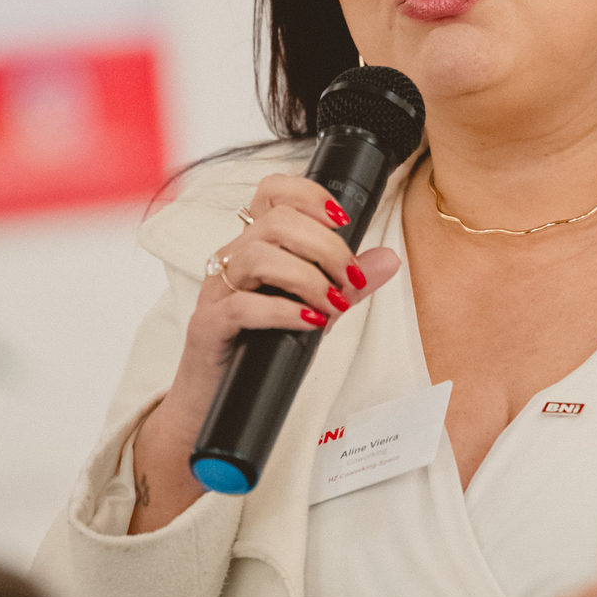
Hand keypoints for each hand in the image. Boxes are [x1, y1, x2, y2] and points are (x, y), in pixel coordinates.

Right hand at [130, 173, 399, 532]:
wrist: (212, 403)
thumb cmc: (259, 349)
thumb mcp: (312, 308)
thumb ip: (347, 282)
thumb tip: (388, 258)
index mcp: (254, 245)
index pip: (271, 192)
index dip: (308, 194)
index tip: (343, 221)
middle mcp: (232, 259)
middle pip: (275, 222)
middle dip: (324, 246)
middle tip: (349, 280)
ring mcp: (217, 292)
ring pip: (258, 256)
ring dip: (307, 278)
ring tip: (333, 306)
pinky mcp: (208, 326)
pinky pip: (243, 306)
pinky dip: (283, 311)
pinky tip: (310, 322)